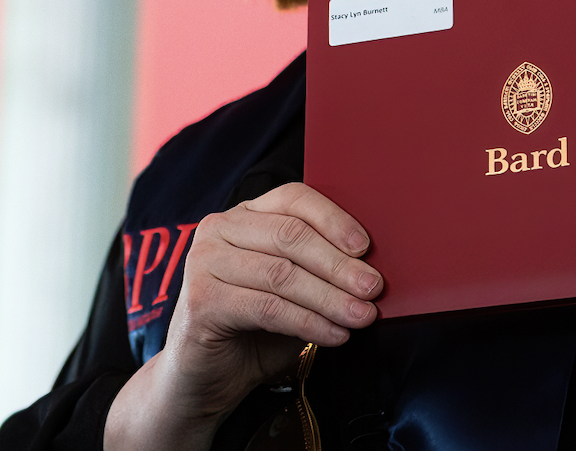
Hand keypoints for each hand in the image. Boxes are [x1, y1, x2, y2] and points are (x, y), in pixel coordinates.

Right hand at [105, 182, 381, 450]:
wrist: (206, 377)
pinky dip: (308, 322)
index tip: (366, 248)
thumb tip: (371, 269)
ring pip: (281, 274)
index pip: (293, 198)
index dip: (333, 219)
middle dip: (338, 264)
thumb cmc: (255, 328)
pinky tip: (334, 335)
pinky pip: (267, 308)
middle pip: (289, 235)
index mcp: (244, 215)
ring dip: (329, 297)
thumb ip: (319, 270)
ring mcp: (204, 262)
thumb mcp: (293, 290)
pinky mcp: (202, 301)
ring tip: (361, 316)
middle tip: (373, 288)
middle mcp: (218, 229)